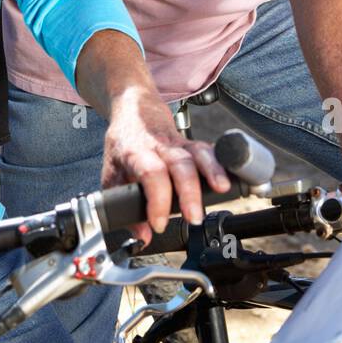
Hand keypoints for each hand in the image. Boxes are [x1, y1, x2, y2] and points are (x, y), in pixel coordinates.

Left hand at [101, 86, 229, 242]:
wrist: (133, 107)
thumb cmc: (124, 143)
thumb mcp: (112, 173)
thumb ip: (121, 205)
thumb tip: (142, 235)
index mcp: (135, 152)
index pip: (151, 174)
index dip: (157, 200)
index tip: (159, 223)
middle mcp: (159, 145)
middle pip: (180, 164)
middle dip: (190, 192)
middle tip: (193, 218)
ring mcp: (178, 141)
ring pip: (199, 153)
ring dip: (213, 171)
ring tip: (222, 190)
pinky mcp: (192, 142)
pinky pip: (209, 150)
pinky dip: (220, 163)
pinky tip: (229, 176)